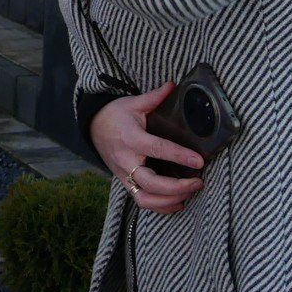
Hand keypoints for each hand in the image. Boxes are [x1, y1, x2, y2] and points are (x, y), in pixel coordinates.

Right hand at [90, 82, 202, 213]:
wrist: (92, 128)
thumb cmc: (114, 115)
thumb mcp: (132, 103)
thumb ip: (154, 97)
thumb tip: (173, 85)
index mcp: (131, 139)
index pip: (157, 149)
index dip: (179, 156)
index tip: (199, 160)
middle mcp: (127, 161)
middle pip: (151, 183)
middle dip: (177, 187)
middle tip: (198, 181)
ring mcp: (124, 175)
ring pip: (146, 199)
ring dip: (170, 200)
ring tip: (190, 192)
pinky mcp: (126, 183)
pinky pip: (143, 202)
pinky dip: (161, 206)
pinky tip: (179, 202)